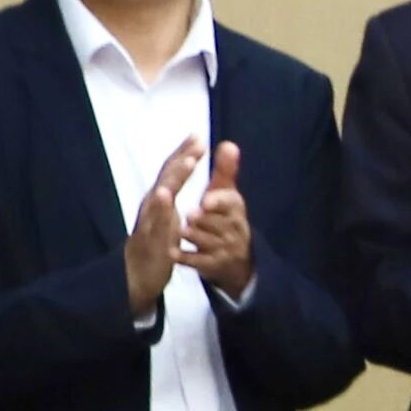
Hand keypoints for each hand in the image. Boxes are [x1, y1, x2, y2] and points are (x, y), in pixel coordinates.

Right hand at [121, 141, 199, 315]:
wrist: (137, 274)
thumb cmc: (155, 240)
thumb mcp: (168, 214)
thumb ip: (174, 192)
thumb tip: (183, 169)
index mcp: (159, 199)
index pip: (172, 171)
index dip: (184, 153)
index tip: (198, 136)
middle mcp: (152, 205)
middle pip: (167, 176)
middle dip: (182, 158)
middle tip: (198, 141)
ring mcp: (149, 220)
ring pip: (161, 195)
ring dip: (174, 177)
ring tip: (189, 162)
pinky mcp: (150, 238)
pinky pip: (156, 221)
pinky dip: (161, 208)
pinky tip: (166, 195)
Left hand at [178, 143, 254, 299]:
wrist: (237, 259)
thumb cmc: (226, 218)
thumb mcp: (227, 195)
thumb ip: (225, 171)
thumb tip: (229, 144)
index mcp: (235, 210)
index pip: (230, 203)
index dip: (218, 201)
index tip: (206, 199)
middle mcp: (233, 230)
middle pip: (217, 223)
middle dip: (204, 219)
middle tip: (191, 215)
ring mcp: (223, 249)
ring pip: (207, 242)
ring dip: (194, 237)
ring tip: (181, 231)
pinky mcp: (212, 266)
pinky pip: (199, 263)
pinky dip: (186, 258)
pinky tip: (173, 253)